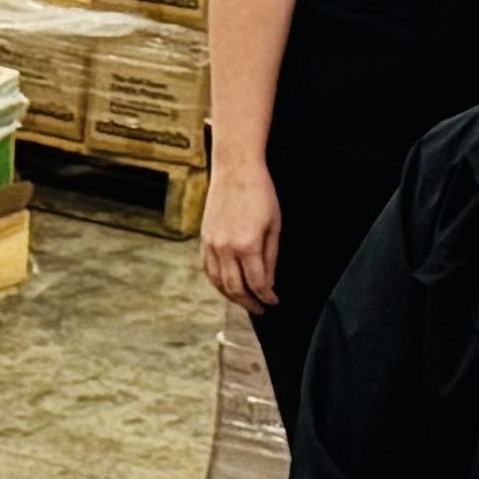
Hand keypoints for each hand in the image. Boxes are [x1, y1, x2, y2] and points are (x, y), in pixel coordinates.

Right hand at [199, 159, 282, 312]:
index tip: (274, 301)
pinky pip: (208, 269)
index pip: (257, 282)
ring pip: (218, 282)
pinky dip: (217, 282)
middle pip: (235, 289)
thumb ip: (271, 256)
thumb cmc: (260, 192)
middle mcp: (225, 248)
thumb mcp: (274, 225)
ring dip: (231, 296)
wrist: (235, 169)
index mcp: (247, 245)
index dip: (267, 296)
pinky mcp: (204, 239)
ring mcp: (211, 244)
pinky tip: (227, 285)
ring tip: (244, 301)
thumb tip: (269, 281)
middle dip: (249, 303)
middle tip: (260, 309)